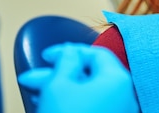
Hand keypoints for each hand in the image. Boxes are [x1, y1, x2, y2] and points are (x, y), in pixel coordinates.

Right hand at [19, 43, 138, 112]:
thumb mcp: (59, 85)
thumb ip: (65, 61)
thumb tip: (71, 52)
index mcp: (119, 79)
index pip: (96, 54)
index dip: (68, 51)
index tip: (45, 56)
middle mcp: (126, 96)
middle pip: (92, 75)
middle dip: (60, 74)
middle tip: (32, 79)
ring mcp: (120, 112)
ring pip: (89, 94)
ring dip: (62, 91)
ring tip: (36, 94)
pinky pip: (92, 108)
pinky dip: (71, 104)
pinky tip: (50, 106)